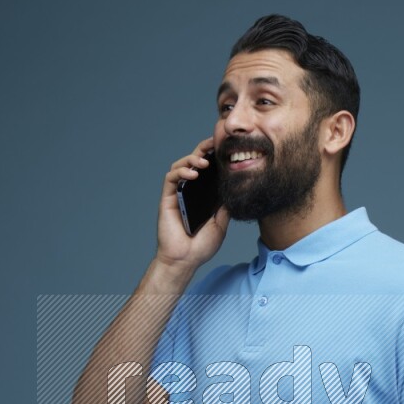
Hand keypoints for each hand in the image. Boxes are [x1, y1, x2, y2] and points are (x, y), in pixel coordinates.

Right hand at [155, 138, 229, 276]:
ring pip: (181, 166)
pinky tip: (192, 174)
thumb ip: (225, 207)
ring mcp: (178, 193)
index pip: (208, 171)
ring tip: (204, 162)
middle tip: (214, 143)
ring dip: (192, 159)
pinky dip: (181, 172)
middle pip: (194, 163)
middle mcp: (190, 191)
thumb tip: (236, 189)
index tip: (227, 148)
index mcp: (203, 196)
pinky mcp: (168, 198)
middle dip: (203, 150)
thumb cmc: (201, 246)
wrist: (185, 260)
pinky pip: (172, 178)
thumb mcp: (221, 224)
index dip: (215, 157)